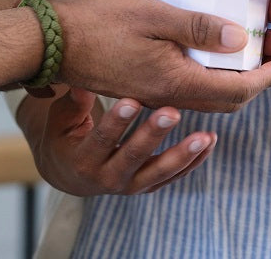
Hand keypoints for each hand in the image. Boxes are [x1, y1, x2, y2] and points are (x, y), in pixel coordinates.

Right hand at [20, 87, 215, 195]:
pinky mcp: (148, 186)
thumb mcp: (61, 119)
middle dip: (154, 135)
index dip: (116, 122)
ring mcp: (131, 186)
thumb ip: (74, 102)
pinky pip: (174, 177)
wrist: (70, 173)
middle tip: (172, 113)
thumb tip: (82, 83)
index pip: (102, 140)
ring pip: (160, 172)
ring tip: (204, 136)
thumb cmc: (64, 135)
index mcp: (84, 160)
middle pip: (134, 157)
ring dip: (184, 154)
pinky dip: (194, 161)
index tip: (131, 100)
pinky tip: (209, 141)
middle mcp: (108, 178)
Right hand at [54, 0, 270, 112]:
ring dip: (231, 76)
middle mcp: (166, 94)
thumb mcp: (152, 14)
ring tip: (243, 44)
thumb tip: (238, 37)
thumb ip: (196, 28)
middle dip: (256, 78)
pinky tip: (203, 45)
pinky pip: (185, 86)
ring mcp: (151, 91)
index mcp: (174, 81)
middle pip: (226, 98)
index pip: (238, 90)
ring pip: (206, 94)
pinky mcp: (139, 83)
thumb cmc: (96, 20)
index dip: (268, 76)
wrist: (48, 40)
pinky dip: (206, 72)